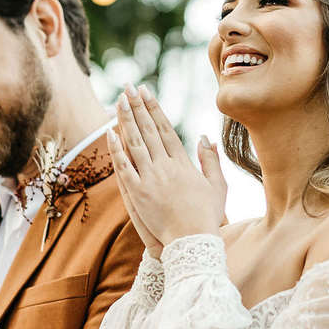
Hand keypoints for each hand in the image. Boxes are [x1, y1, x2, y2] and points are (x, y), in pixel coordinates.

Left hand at [108, 84, 226, 246]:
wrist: (193, 242)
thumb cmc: (207, 217)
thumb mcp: (218, 187)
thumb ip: (211, 161)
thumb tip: (205, 138)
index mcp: (184, 163)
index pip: (166, 128)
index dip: (154, 108)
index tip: (146, 92)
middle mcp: (166, 167)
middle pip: (149, 130)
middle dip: (138, 106)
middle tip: (129, 87)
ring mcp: (151, 179)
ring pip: (135, 143)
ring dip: (126, 120)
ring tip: (119, 100)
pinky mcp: (138, 194)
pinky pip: (124, 167)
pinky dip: (117, 149)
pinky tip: (110, 132)